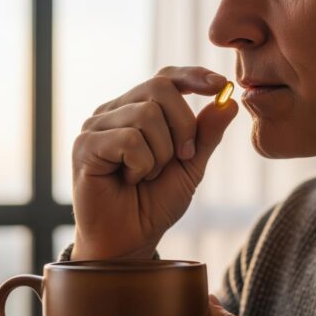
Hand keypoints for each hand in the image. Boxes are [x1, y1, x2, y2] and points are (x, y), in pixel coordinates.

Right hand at [71, 66, 237, 259]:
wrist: (130, 239)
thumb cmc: (154, 203)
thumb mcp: (191, 166)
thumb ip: (206, 134)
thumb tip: (230, 101)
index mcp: (137, 110)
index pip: (165, 78)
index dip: (192, 76)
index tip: (220, 86)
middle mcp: (114, 112)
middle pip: (159, 89)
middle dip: (183, 126)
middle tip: (182, 157)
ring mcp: (96, 127)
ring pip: (146, 115)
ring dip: (160, 153)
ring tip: (148, 175)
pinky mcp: (85, 146)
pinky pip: (129, 139)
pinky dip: (142, 164)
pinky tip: (131, 180)